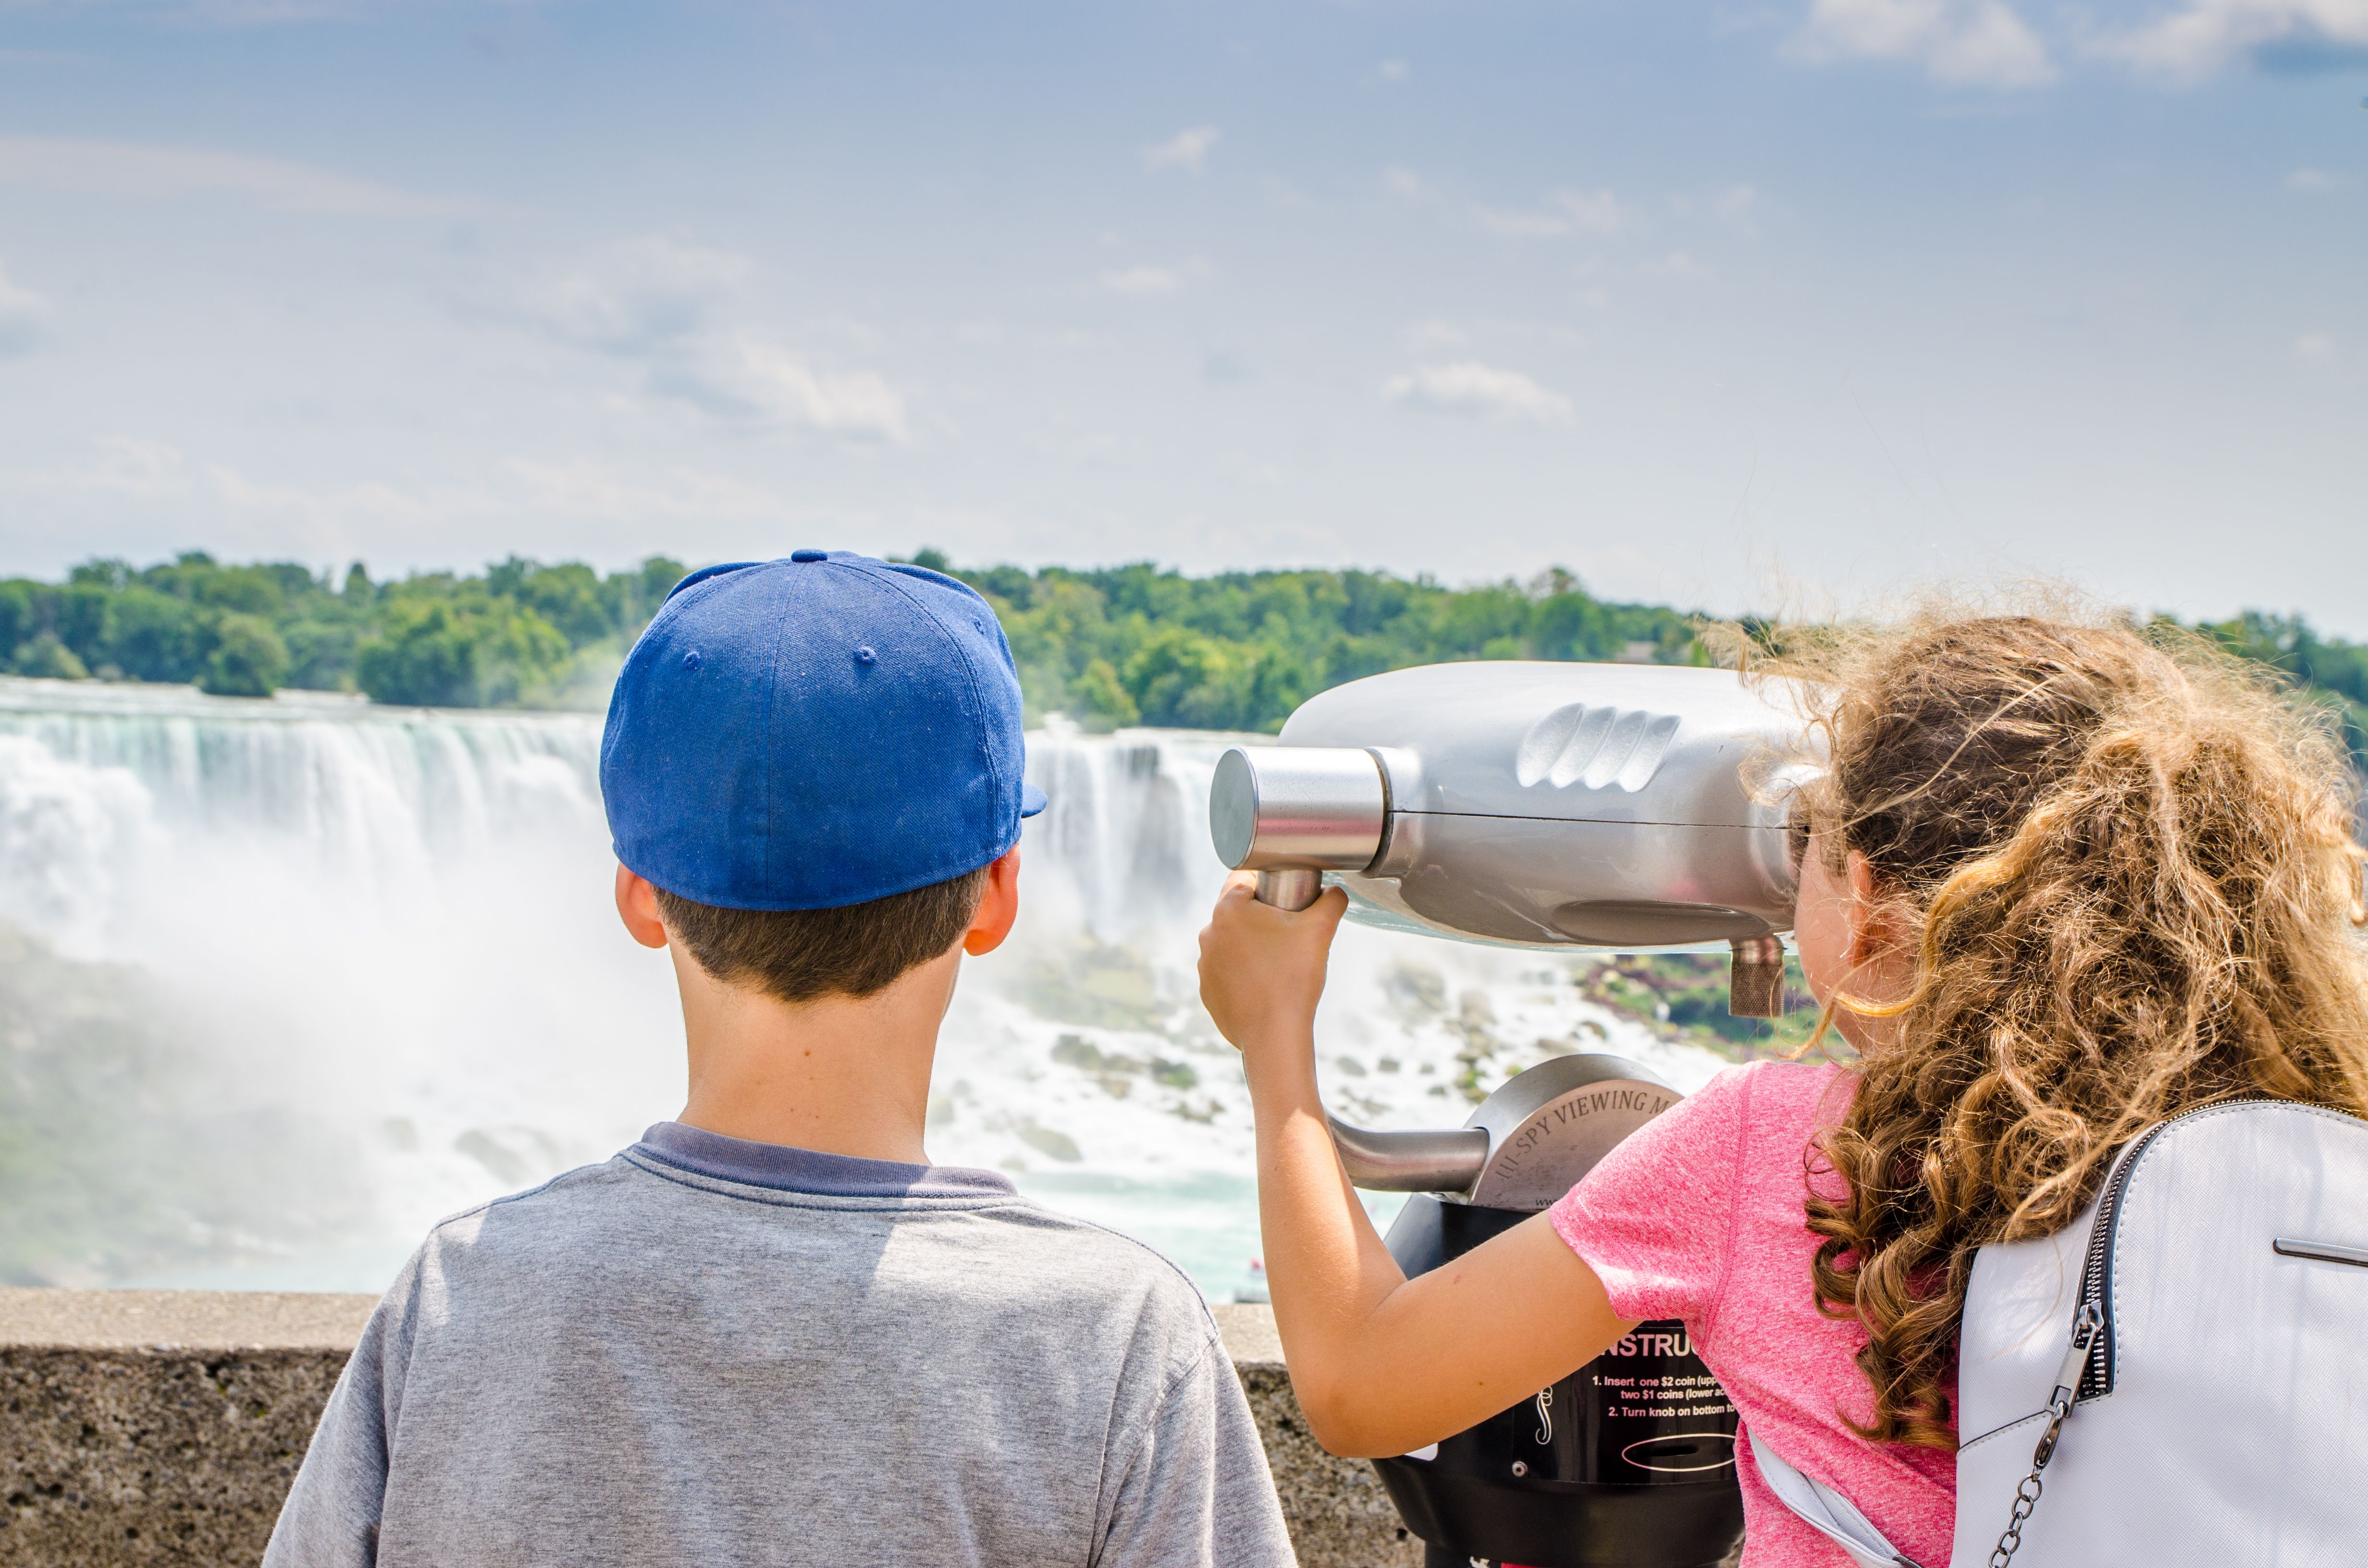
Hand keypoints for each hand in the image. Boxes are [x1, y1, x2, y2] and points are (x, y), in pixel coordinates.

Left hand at [1197, 873, 1347, 1068]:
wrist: (1274, 1034)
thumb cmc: (1294, 978)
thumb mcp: (1321, 929)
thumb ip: (1332, 900)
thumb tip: (1334, 893)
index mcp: (1228, 909)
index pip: (1244, 877)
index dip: (1269, 882)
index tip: (1287, 898)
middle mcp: (1209, 933)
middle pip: (1238, 911)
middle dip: (1262, 916)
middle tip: (1289, 932)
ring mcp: (1205, 964)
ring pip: (1232, 942)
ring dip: (1252, 945)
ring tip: (1279, 961)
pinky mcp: (1208, 991)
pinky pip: (1227, 972)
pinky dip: (1244, 973)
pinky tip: (1266, 984)